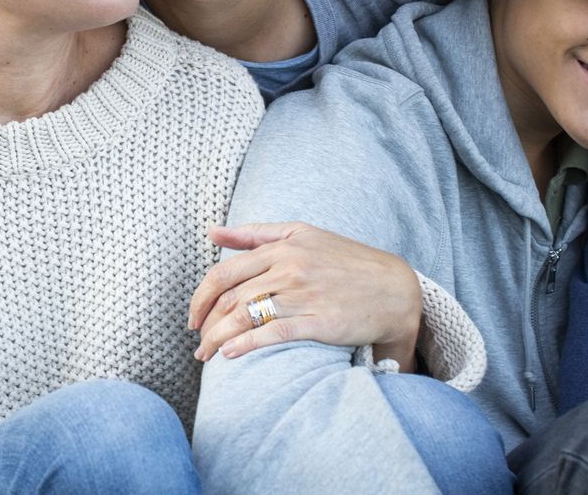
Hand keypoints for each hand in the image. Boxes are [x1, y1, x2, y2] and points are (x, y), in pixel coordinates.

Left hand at [189, 222, 420, 367]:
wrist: (395, 289)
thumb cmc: (345, 261)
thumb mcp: (301, 234)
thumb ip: (254, 234)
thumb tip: (212, 232)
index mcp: (281, 246)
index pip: (224, 272)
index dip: (200, 298)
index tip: (192, 317)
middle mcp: (289, 267)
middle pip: (230, 297)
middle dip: (206, 323)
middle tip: (198, 343)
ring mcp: (304, 294)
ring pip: (245, 316)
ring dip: (219, 339)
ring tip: (207, 355)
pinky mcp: (319, 321)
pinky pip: (273, 333)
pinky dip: (246, 345)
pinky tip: (231, 355)